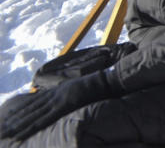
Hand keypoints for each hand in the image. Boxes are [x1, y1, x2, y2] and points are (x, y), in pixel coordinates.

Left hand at [0, 70, 119, 139]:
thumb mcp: (79, 88)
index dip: (20, 111)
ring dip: (18, 125)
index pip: (34, 103)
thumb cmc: (96, 85)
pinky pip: (44, 118)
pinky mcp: (63, 105)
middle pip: (30, 109)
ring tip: (6, 133)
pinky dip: (31, 126)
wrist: (105, 80)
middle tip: (1, 128)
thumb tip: (64, 101)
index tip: (8, 118)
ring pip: (33, 115)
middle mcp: (53, 95)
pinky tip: (22, 132)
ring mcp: (57, 100)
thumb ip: (68, 94)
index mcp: (56, 91)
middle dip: (14, 120)